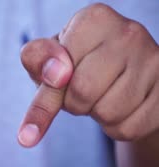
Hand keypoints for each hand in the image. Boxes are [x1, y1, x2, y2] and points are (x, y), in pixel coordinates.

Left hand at [19, 3, 158, 146]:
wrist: (115, 78)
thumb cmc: (72, 66)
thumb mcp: (45, 60)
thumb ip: (36, 59)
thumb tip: (56, 75)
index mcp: (94, 19)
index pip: (60, 73)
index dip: (50, 92)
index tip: (54, 88)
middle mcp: (129, 33)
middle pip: (83, 92)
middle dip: (72, 103)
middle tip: (78, 93)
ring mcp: (154, 61)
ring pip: (108, 113)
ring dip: (95, 115)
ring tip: (101, 96)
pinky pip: (127, 129)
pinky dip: (114, 127)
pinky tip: (120, 107)